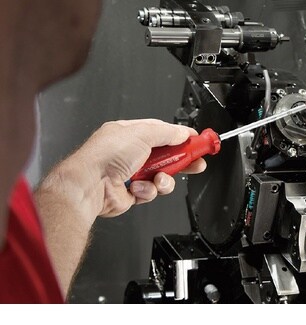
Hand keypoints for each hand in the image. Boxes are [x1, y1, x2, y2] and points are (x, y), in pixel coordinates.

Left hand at [45, 119, 205, 218]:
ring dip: (164, 180)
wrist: (89, 186)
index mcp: (130, 134)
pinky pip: (152, 192)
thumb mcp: (142, 134)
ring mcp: (131, 173)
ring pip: (162, 177)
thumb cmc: (105, 156)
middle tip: (196, 163)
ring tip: (159, 179)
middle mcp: (130, 153)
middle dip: (182, 160)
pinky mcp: (132, 192)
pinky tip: (137, 188)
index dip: (181, 137)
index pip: (162, 132)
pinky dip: (148, 191)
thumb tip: (182, 132)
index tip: (196, 141)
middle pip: (166, 155)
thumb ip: (167, 133)